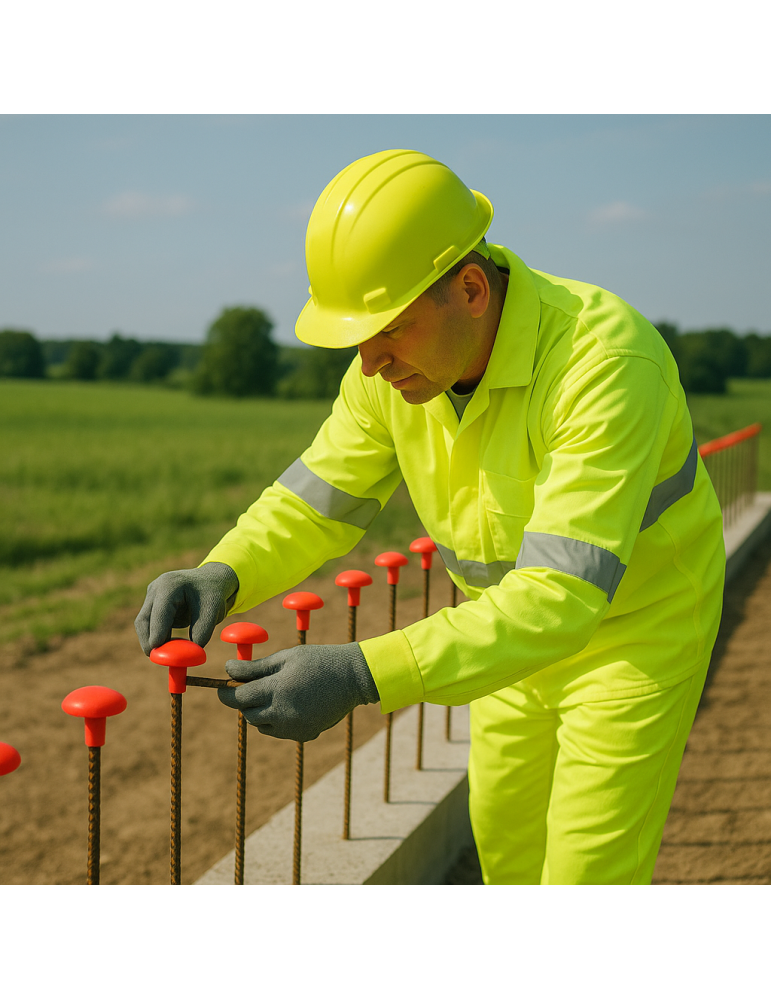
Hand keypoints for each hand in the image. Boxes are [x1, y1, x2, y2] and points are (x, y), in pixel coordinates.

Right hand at [134, 562, 238, 654]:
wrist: (213, 580)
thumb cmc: (213, 594)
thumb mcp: (213, 612)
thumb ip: (202, 632)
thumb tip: (187, 655)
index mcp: (170, 585)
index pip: (159, 612)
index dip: (157, 632)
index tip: (157, 650)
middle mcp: (156, 588)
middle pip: (143, 620)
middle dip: (149, 641)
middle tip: (159, 659)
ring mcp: (152, 596)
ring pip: (144, 624)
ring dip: (155, 640)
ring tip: (174, 650)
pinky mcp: (153, 605)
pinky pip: (151, 625)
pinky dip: (160, 636)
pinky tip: (175, 642)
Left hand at [218, 643, 379, 741]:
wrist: (354, 677)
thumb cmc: (318, 660)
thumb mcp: (286, 657)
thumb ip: (255, 667)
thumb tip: (227, 669)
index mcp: (276, 689)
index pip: (238, 698)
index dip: (226, 692)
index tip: (222, 685)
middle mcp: (282, 713)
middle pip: (248, 713)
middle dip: (245, 701)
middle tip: (253, 686)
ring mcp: (294, 727)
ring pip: (261, 726)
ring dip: (260, 712)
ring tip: (276, 693)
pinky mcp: (304, 735)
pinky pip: (279, 732)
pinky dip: (276, 721)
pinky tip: (290, 704)